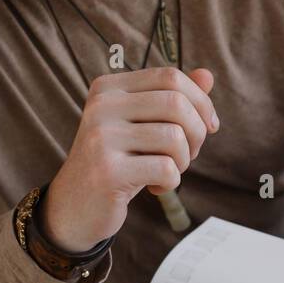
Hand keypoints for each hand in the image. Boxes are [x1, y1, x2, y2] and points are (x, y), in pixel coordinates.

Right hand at [42, 67, 219, 252]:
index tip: (208, 126)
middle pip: (176, 103)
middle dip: (197, 132)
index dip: (201, 101)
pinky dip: (171, 182)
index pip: (170, 77)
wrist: (74, 207)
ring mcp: (101, 137)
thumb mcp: (143, 126)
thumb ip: (174, 98)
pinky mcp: (108, 171)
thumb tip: (208, 75)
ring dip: (184, 160)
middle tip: (189, 154)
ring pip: (174, 137)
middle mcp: (101, 106)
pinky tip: (155, 187)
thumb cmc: (118, 162)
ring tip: (168, 171)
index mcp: (108, 88)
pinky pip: (166, 168)